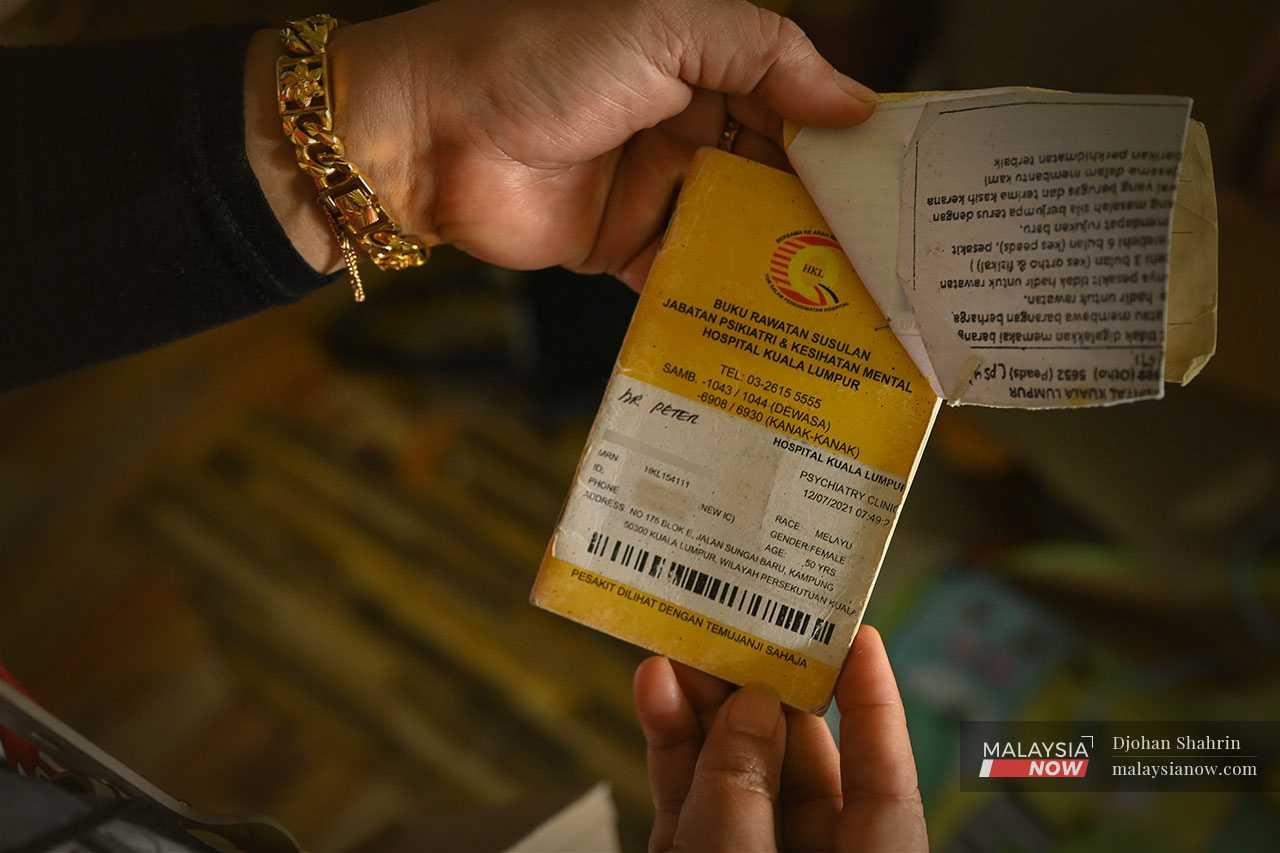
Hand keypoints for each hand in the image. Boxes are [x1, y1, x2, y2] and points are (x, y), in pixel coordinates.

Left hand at [246, 0, 876, 287]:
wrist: (427, 131)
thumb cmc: (539, 56)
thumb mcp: (664, 24)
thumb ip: (765, 54)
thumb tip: (855, 104)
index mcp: (702, 65)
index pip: (796, 104)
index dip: (847, 143)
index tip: (903, 186)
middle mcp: (687, 128)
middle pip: (778, 176)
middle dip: (828, 217)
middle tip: (891, 263)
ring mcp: (655, 191)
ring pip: (740, 232)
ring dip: (787, 265)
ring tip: (853, 307)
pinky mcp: (620, 249)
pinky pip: (685, 277)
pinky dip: (724, 301)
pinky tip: (776, 330)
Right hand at [632, 626, 926, 852]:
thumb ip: (744, 787)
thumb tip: (752, 707)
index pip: (884, 778)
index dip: (874, 703)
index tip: (858, 634)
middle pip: (798, 762)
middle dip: (759, 692)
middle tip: (731, 630)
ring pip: (733, 775)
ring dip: (703, 710)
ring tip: (677, 652)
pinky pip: (689, 800)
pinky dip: (671, 748)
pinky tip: (656, 695)